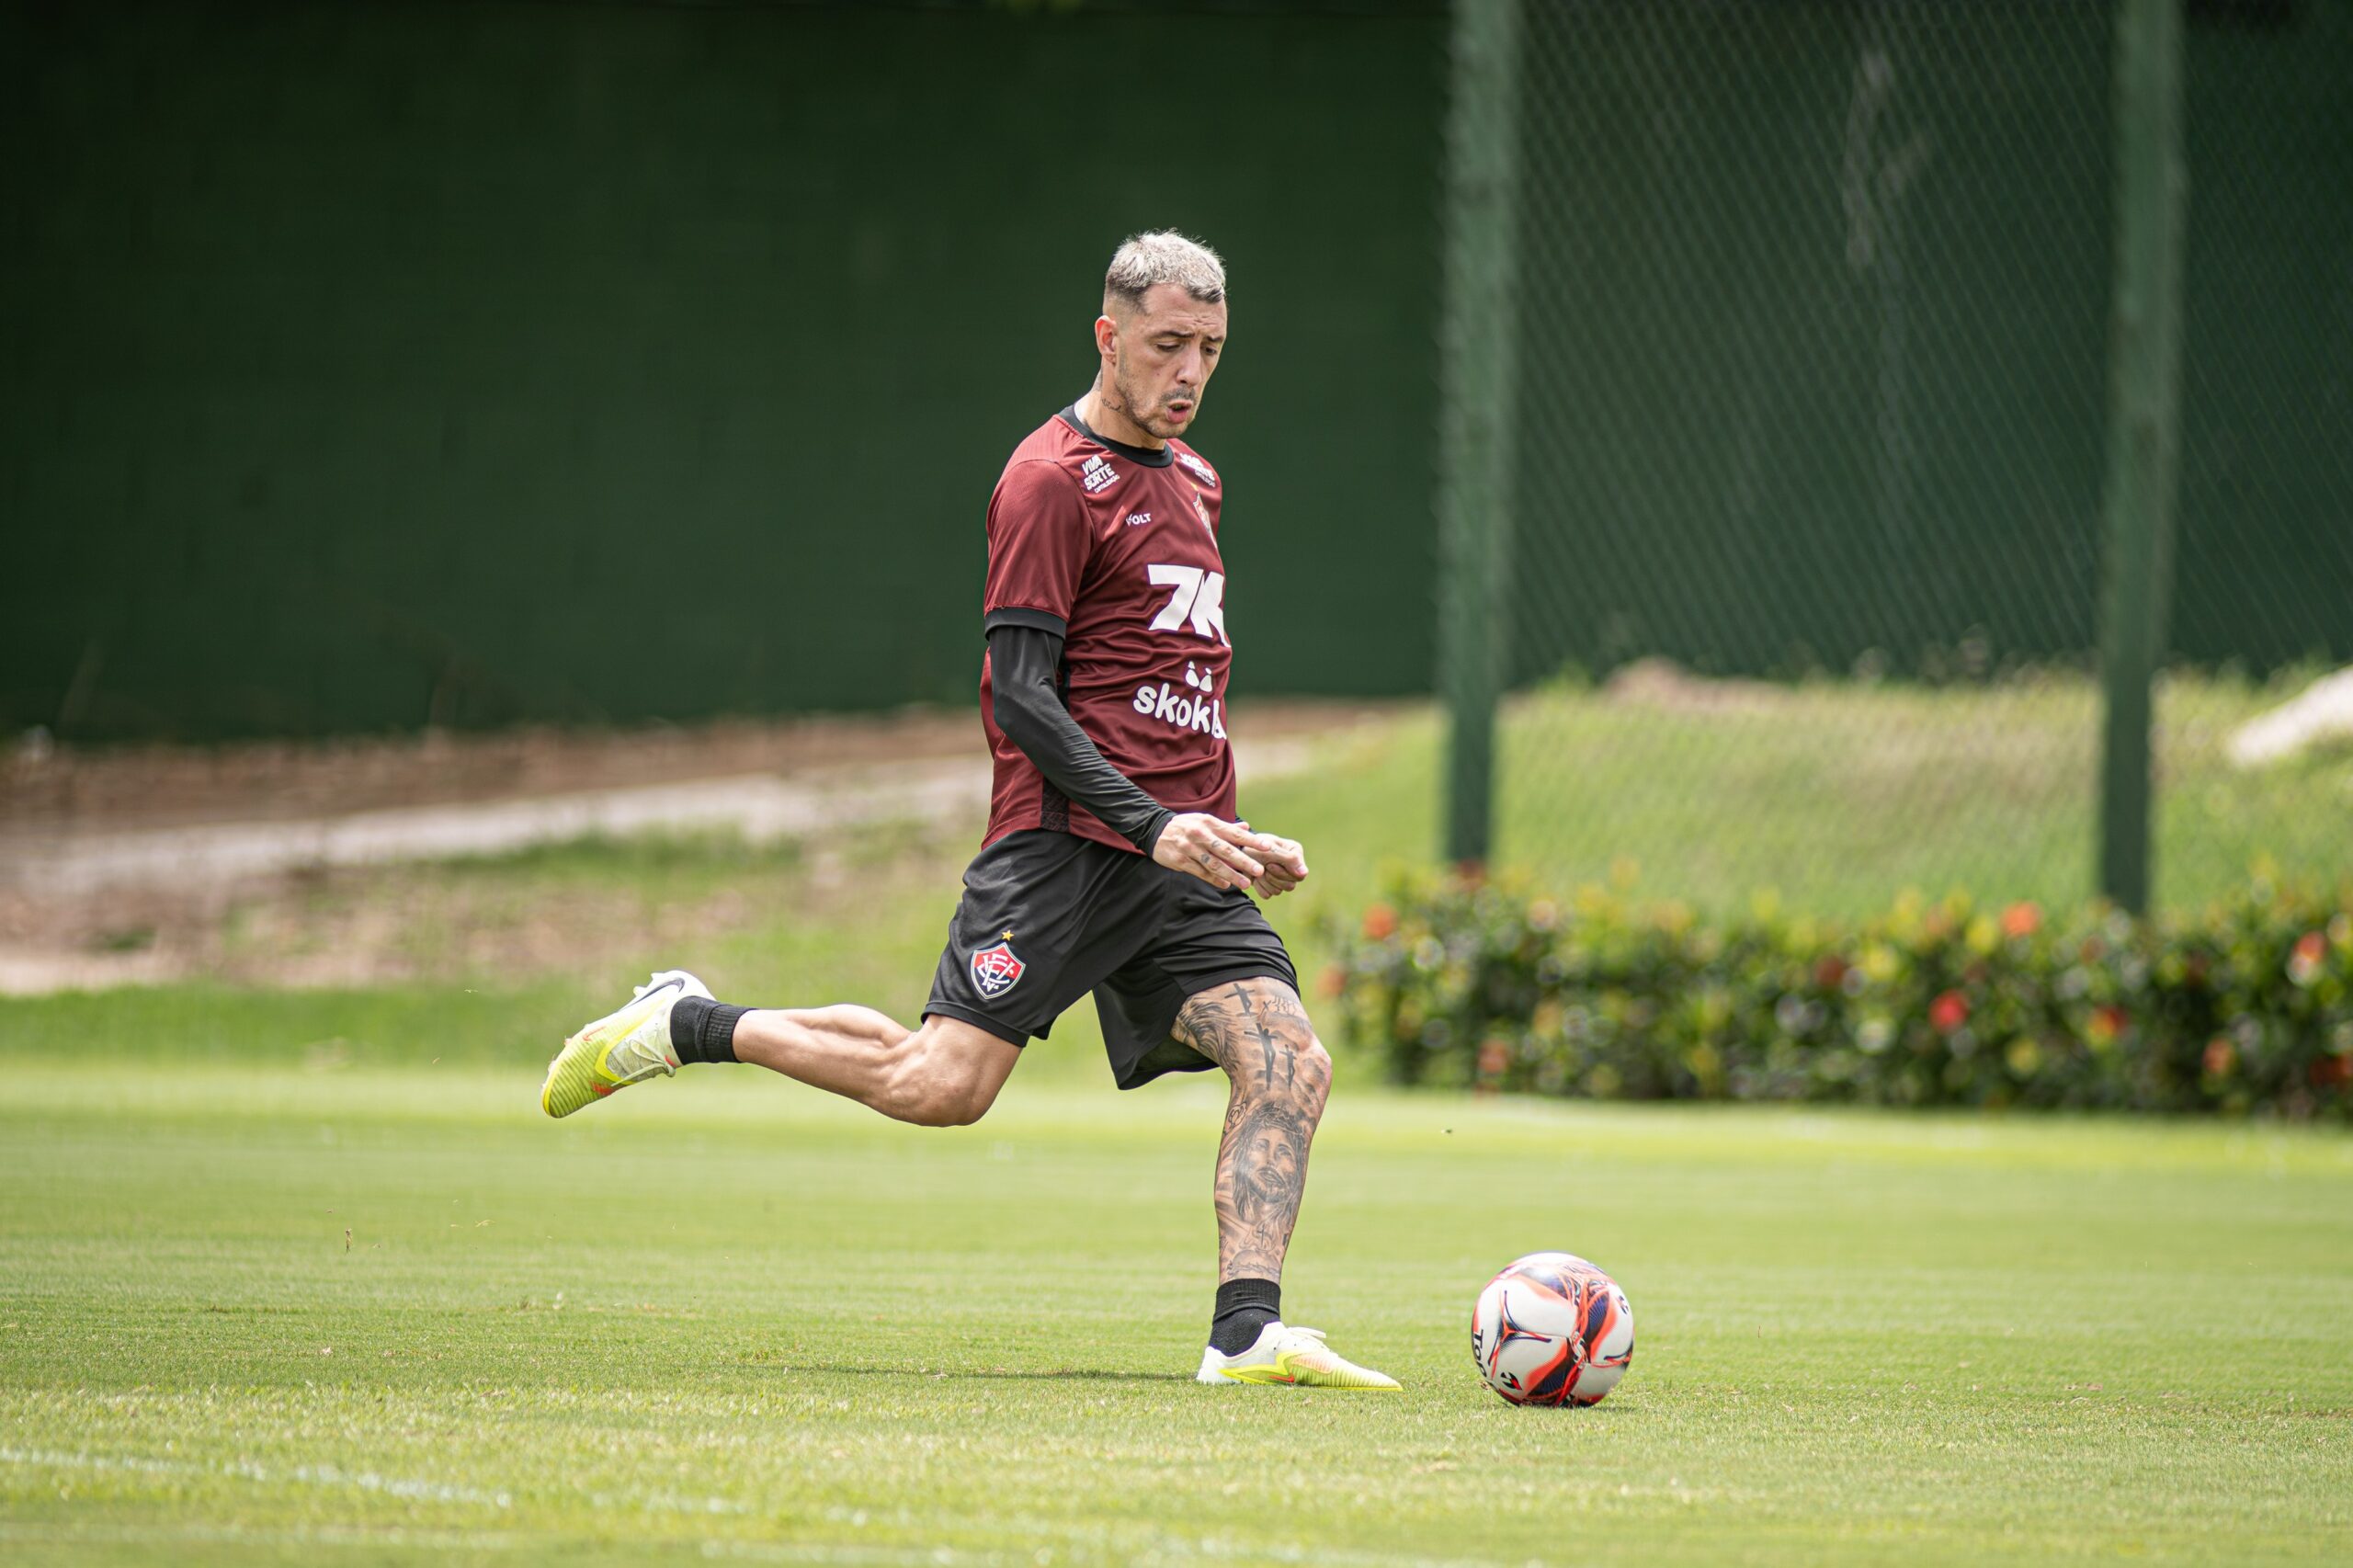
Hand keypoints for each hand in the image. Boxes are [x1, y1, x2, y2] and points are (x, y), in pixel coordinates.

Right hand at [1154, 813, 1268, 893]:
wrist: (1155, 830)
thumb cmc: (1186, 826)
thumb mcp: (1205, 820)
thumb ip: (1226, 827)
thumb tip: (1247, 828)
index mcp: (1209, 823)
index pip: (1234, 833)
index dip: (1251, 841)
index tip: (1267, 847)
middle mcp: (1200, 834)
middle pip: (1226, 850)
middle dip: (1244, 862)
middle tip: (1259, 871)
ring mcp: (1189, 848)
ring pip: (1213, 864)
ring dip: (1231, 875)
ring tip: (1245, 884)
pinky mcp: (1180, 861)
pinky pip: (1200, 872)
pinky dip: (1213, 879)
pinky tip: (1225, 884)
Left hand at [1248, 833, 1309, 897]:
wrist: (1240, 851)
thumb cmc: (1255, 845)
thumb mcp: (1270, 848)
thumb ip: (1288, 859)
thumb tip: (1304, 873)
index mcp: (1296, 853)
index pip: (1299, 875)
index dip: (1283, 872)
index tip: (1270, 864)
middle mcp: (1292, 867)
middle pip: (1290, 885)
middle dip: (1273, 876)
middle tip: (1263, 866)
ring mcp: (1282, 879)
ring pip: (1278, 891)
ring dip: (1264, 880)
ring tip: (1258, 870)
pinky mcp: (1271, 886)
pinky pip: (1268, 894)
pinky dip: (1259, 886)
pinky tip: (1256, 876)